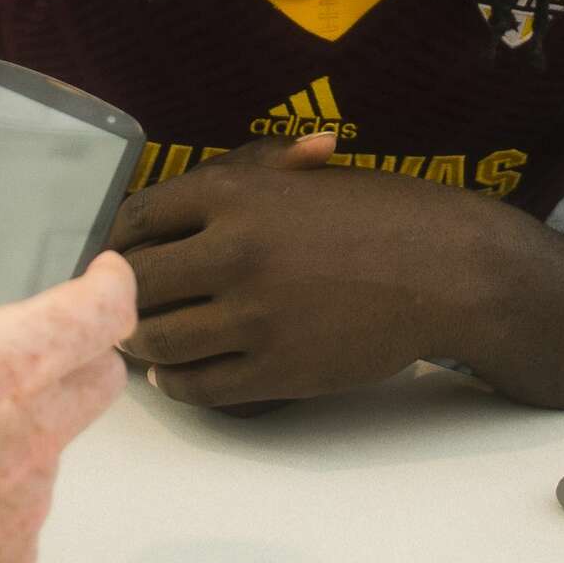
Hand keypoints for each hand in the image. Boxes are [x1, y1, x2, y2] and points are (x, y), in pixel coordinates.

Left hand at [111, 132, 472, 407]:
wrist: (445, 268)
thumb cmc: (377, 211)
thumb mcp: (304, 176)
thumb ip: (240, 179)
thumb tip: (175, 206)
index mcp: (235, 193)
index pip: (139, 219)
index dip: (119, 239)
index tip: (118, 255)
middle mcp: (233, 251)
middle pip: (136, 283)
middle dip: (122, 295)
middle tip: (120, 304)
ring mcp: (254, 316)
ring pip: (159, 340)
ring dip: (142, 343)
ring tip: (143, 340)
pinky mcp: (276, 371)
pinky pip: (198, 386)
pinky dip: (175, 382)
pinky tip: (176, 372)